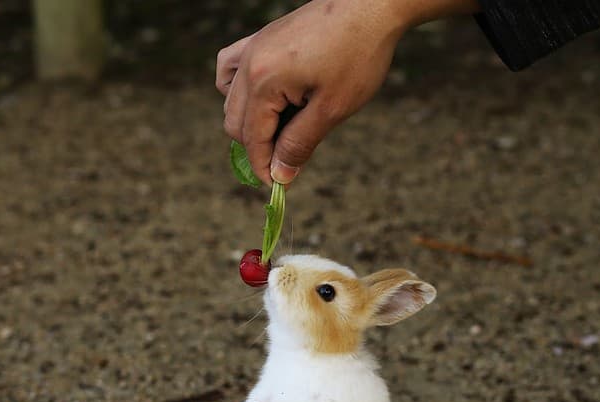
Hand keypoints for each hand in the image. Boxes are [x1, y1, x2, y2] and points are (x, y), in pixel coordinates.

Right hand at [216, 0, 478, 185]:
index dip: (263, 168)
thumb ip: (300, 144)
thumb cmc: (357, 55)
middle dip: (257, 147)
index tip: (278, 186)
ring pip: (229, 99)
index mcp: (263, 82)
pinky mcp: (260, 39)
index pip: (251, 139)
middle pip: (235, 122)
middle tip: (289, 157)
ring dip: (249, 121)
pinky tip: (262, 97)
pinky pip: (230, 69)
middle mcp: (248, 64)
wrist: (369, 6)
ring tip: (283, 128)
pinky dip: (238, 89)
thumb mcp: (332, 109)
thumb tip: (280, 176)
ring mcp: (251, 48)